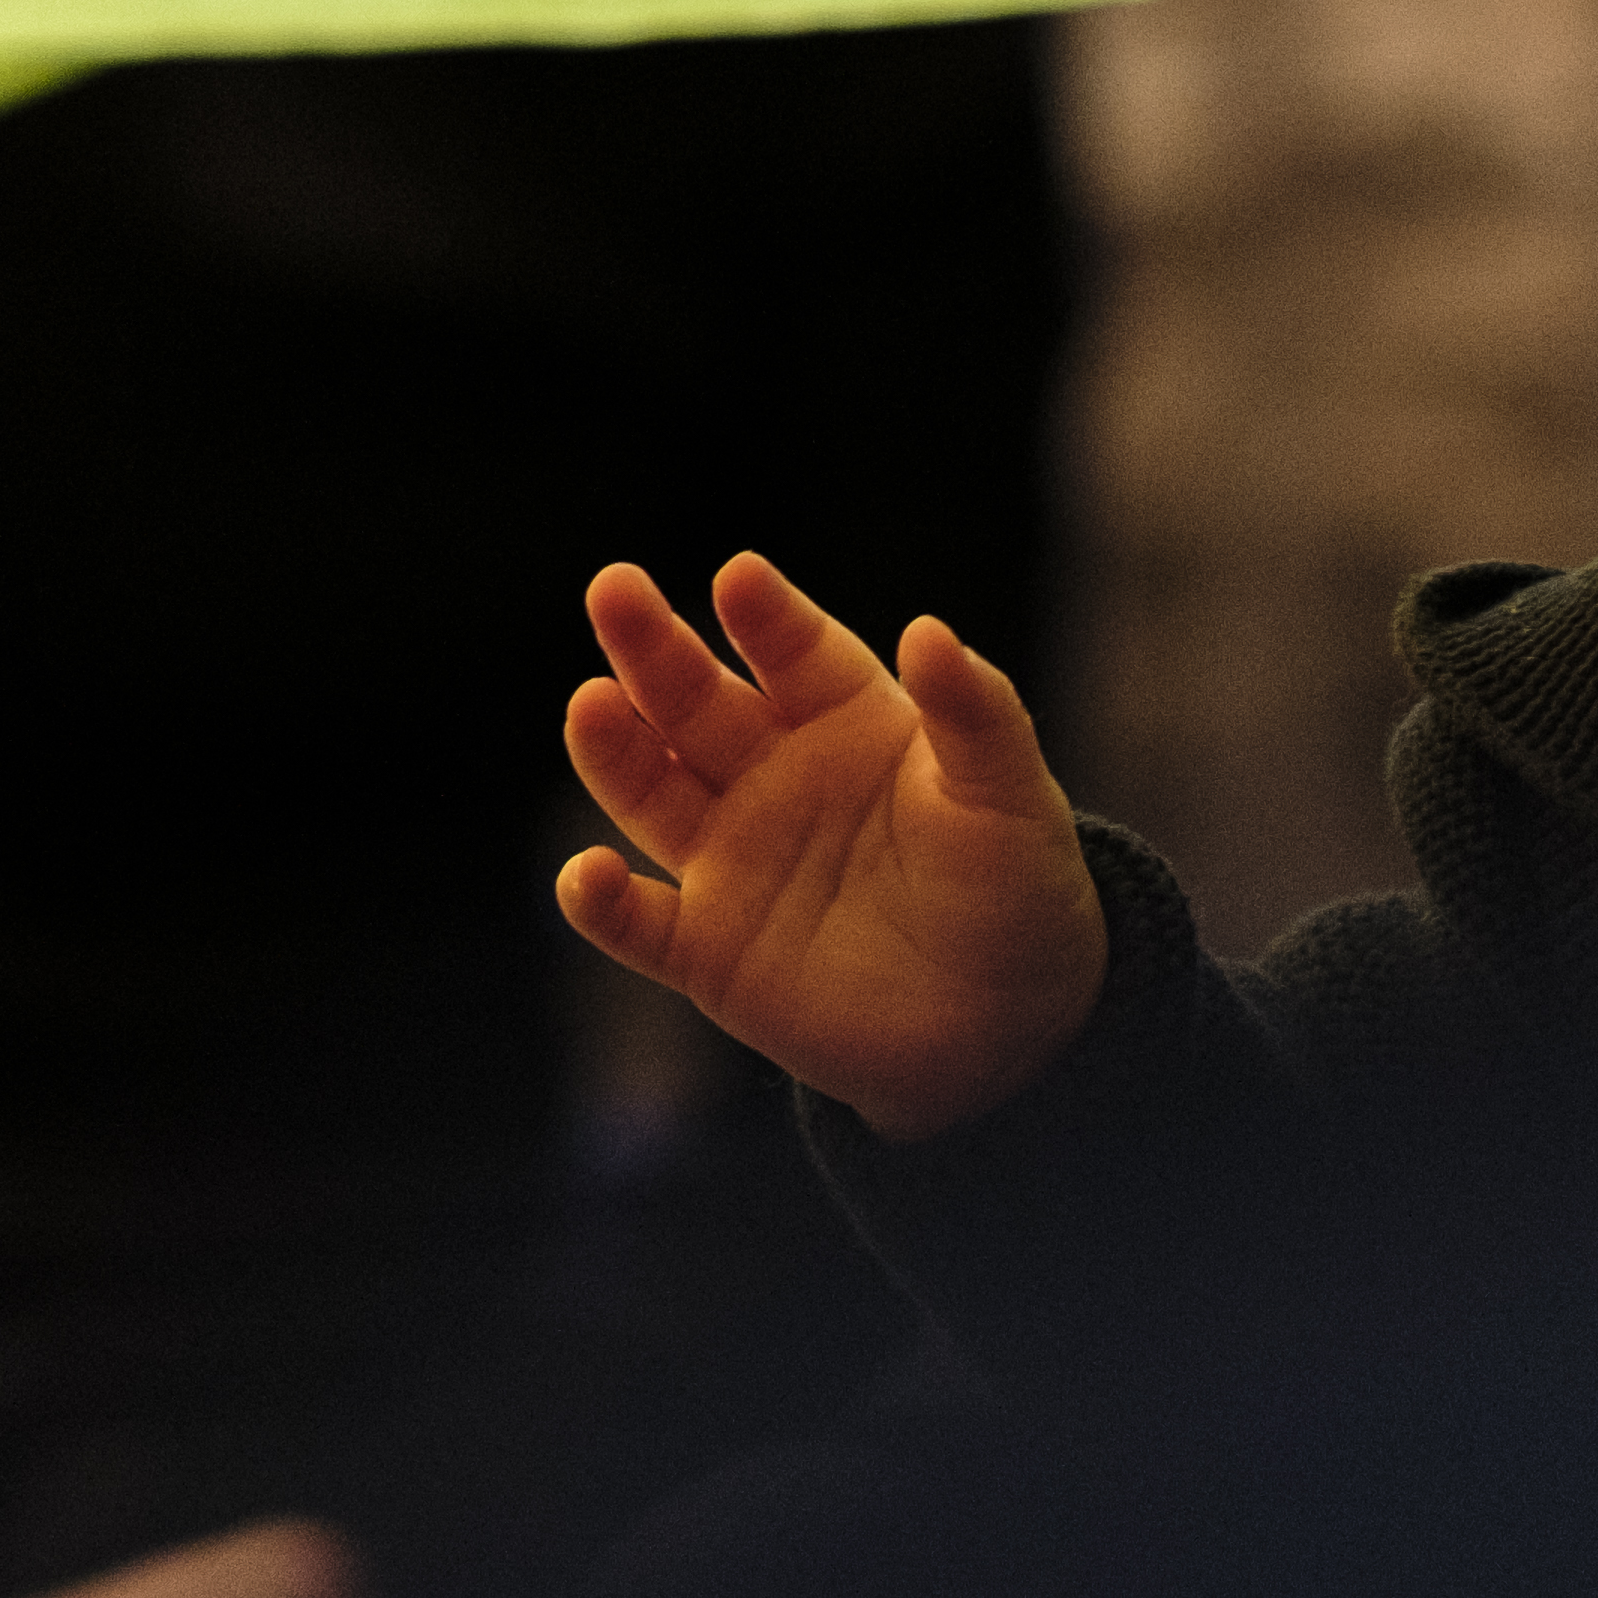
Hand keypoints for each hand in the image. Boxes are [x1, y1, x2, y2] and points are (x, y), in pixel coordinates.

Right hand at [555, 554, 1108, 1142]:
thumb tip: (929, 629)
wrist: (1000, 1021)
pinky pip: (639, 922)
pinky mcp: (708, 949)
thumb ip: (973, 713)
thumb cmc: (1011, 885)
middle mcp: (774, 774)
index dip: (767, 616)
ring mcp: (733, 858)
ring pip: (652, 791)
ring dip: (616, 749)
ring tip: (591, 707)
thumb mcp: (1008, 792)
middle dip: (653, 648)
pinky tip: (586, 875)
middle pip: (699, 701)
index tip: (739, 577)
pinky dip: (602, 903)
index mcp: (848, 718)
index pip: (795, 653)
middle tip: (614, 589)